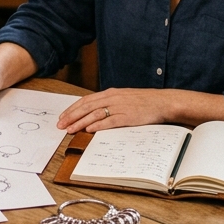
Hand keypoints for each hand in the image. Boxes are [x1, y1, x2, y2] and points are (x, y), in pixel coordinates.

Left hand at [57, 88, 223, 132]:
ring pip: (95, 114)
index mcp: (110, 93)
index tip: (62, 117)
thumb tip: (94, 113)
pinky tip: (89, 130)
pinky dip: (98, 126)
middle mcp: (112, 98)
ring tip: (70, 129)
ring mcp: (120, 107)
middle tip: (60, 125)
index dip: (72, 109)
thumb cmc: (143, 102)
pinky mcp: (128, 117)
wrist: (163, 102)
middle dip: (71, 116)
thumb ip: (109, 103)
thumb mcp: (123, 98)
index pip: (86, 100)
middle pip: (86, 107)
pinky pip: (110, 121)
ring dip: (80, 122)